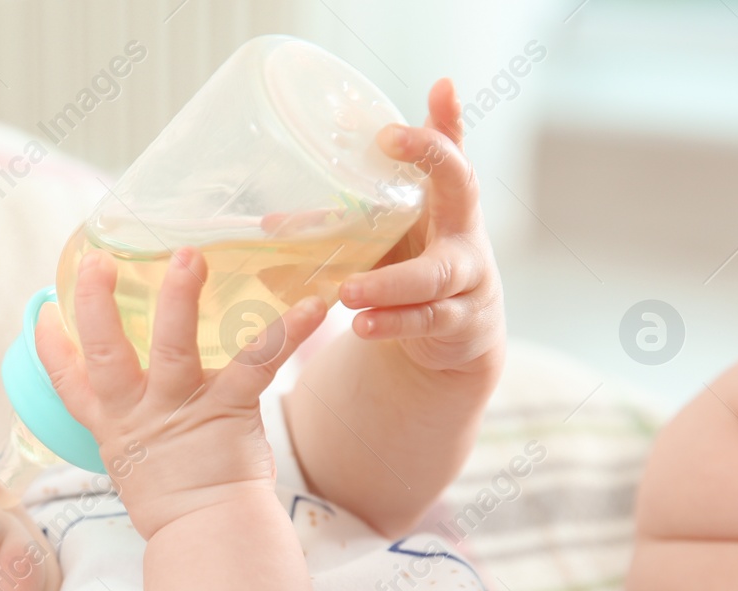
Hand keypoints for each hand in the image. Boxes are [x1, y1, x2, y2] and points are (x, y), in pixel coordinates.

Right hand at [33, 246, 325, 538]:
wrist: (211, 535)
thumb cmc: (178, 495)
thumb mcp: (133, 459)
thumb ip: (127, 419)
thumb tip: (127, 388)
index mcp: (112, 423)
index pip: (68, 381)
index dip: (51, 346)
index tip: (44, 308)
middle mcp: (138, 412)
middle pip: (106, 353)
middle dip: (96, 305)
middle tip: (99, 261)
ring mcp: (181, 410)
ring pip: (172, 350)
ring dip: (179, 300)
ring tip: (187, 257)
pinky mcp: (228, 411)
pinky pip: (257, 365)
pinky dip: (288, 333)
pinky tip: (315, 305)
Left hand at [337, 77, 504, 373]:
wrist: (457, 332)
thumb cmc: (414, 266)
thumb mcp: (390, 237)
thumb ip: (343, 222)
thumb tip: (270, 223)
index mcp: (446, 201)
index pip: (449, 151)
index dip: (430, 129)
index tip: (401, 110)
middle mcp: (464, 230)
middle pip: (463, 185)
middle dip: (431, 157)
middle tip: (388, 140)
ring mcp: (467, 276)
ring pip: (433, 275)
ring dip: (388, 282)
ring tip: (347, 291)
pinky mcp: (459, 321)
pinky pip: (426, 320)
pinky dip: (392, 322)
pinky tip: (362, 325)